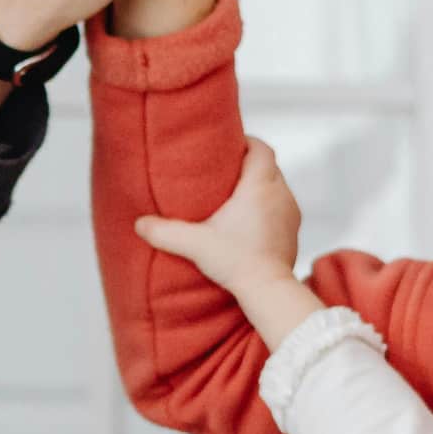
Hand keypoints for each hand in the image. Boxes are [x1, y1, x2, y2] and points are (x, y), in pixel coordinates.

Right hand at [133, 137, 305, 305]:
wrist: (268, 291)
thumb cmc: (236, 262)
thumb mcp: (194, 243)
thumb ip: (164, 232)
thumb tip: (140, 224)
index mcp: (260, 185)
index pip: (261, 148)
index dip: (246, 142)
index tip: (228, 145)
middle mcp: (281, 194)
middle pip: (269, 165)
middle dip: (249, 164)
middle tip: (225, 170)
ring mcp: (291, 214)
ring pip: (277, 187)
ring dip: (260, 187)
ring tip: (235, 195)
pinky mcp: (293, 234)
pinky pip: (282, 209)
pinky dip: (268, 208)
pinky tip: (250, 220)